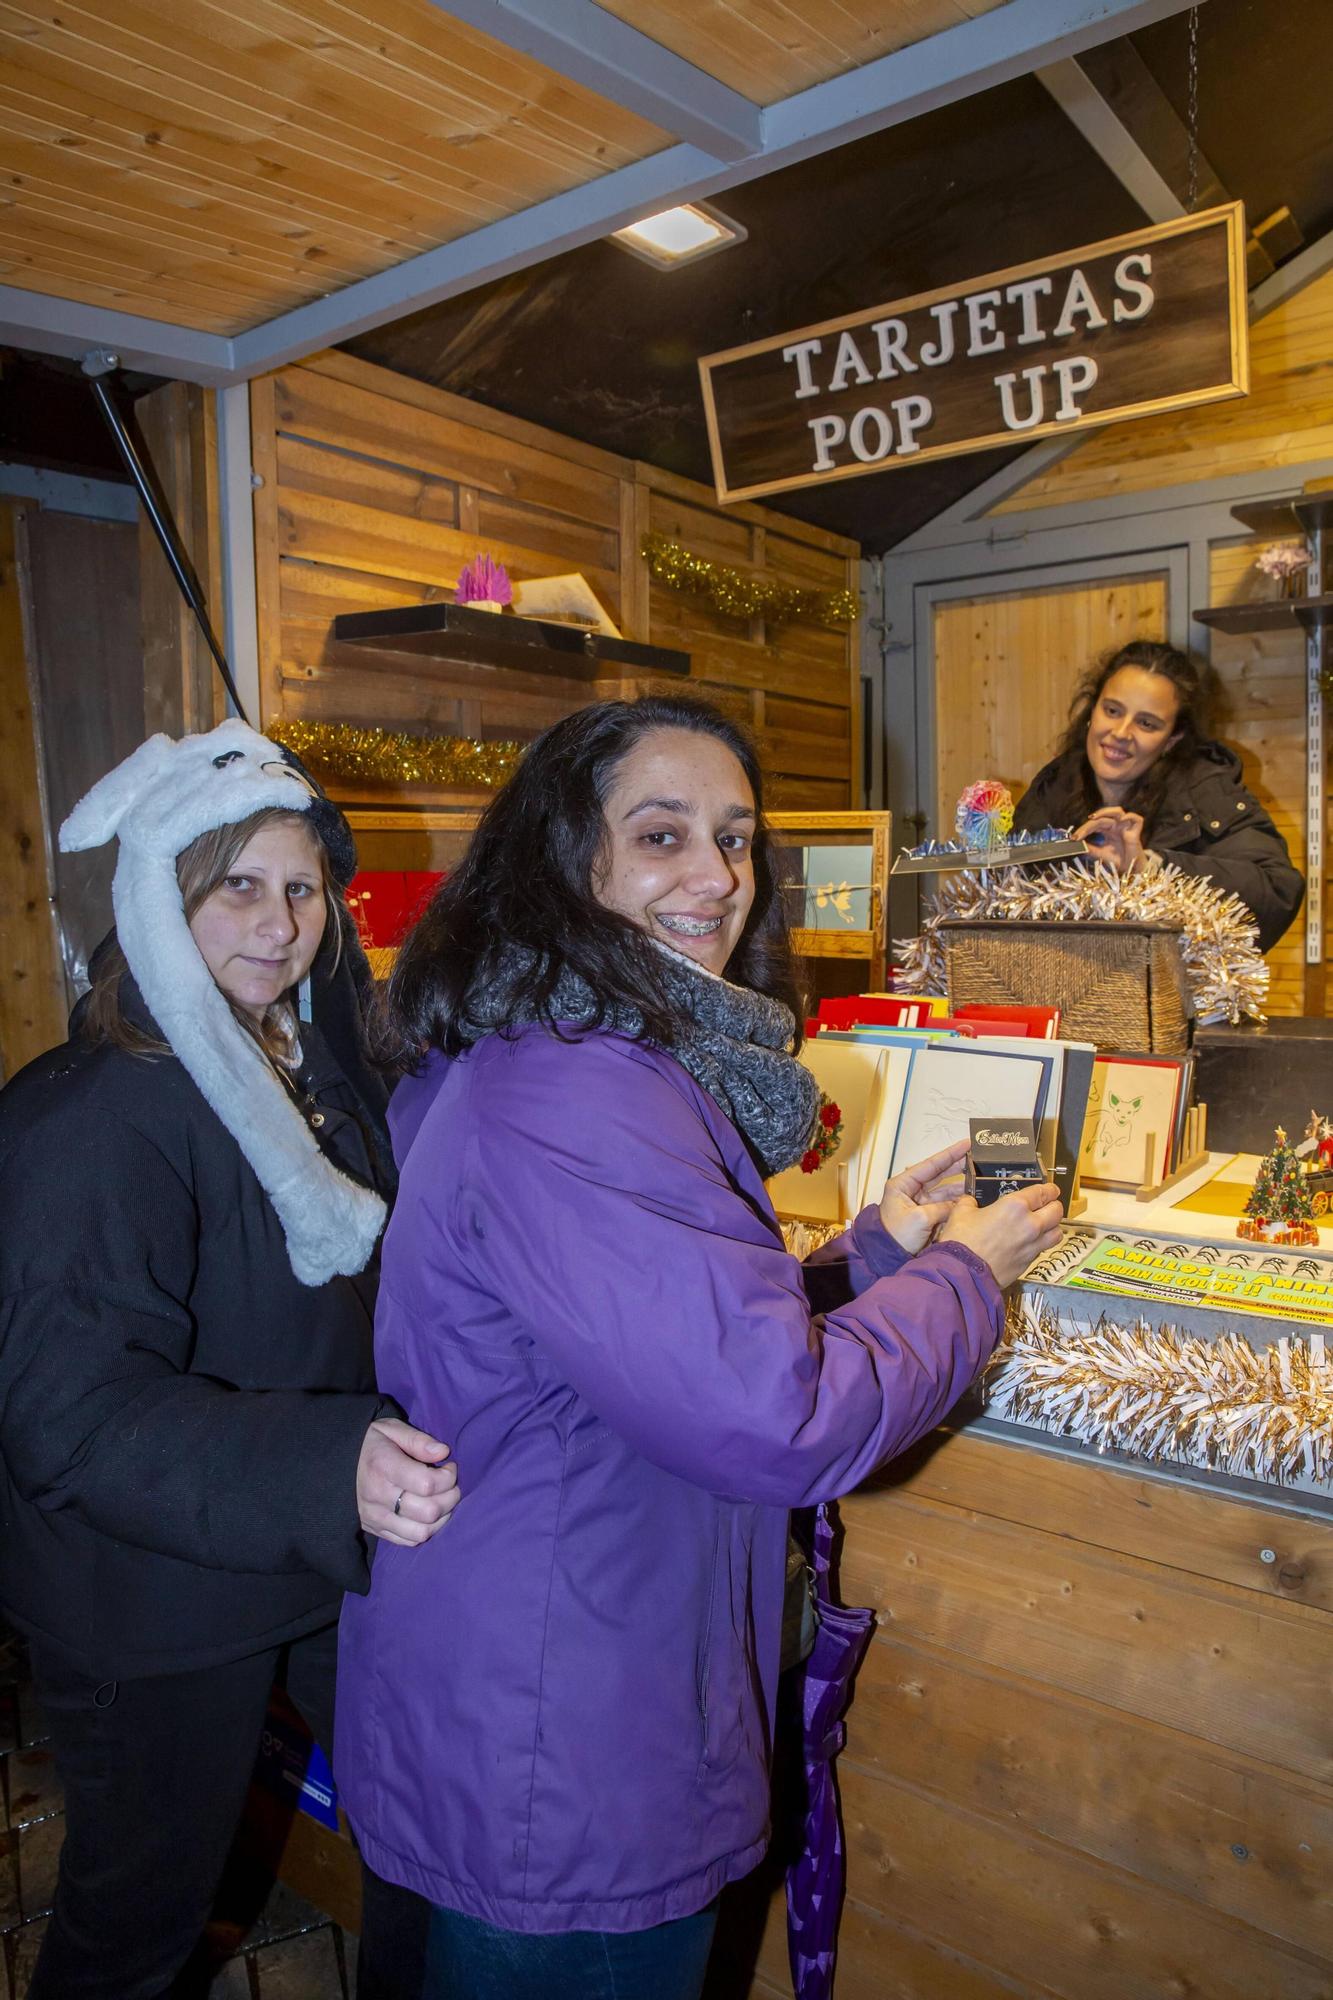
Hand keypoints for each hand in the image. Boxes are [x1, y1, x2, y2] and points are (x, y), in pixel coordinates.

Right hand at [357, 1417, 459, 1547]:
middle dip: (450, 1497)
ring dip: (441, 1518)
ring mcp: (375, 1517)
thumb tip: (443, 1452)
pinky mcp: (375, 1529)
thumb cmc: (368, 1443)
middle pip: (428, 1511)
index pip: (427, 1484)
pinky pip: (408, 1541)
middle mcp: (378, 1496)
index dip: (449, 1477)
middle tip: (451, 1484)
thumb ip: (418, 1440)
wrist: (332, 1464)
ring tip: (441, 1500)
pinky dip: (425, 1530)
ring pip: (421, 1532)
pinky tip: (426, 1513)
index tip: (449, 1465)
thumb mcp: (390, 1429)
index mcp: (383, 1467)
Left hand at [878, 1139, 969, 1252]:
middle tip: (977, 1159)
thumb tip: (959, 1205)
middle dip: (957, 1167)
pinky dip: (957, 1202)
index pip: (930, 1165)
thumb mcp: (920, 1219)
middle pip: (938, 1174)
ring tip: (979, 1180)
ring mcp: (920, 1203)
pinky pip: (945, 1205)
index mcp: (903, 1184)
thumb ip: (942, 1208)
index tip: (966, 1144)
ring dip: (960, 1187)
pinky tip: (972, 1198)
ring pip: (944, 1191)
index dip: (950, 1154)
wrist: (888, 1257)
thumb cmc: (897, 1235)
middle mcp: (911, 1190)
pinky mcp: (927, 1215)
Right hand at [937, 1181, 1063, 1288]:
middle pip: (1057, 1211)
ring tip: (1045, 1225)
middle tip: (1048, 1204)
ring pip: (1057, 1233)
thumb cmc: (961, 1240)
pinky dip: (1042, 1243)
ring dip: (1053, 1227)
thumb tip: (969, 1201)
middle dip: (1054, 1205)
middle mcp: (1030, 1224)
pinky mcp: (1029, 1263)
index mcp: (1015, 1206)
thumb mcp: (960, 1213)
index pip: (1042, 1193)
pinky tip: (1031, 1242)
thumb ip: (969, 1203)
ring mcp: (1032, 1245)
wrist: (962, 1274)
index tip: (1051, 1189)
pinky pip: (1044, 1249)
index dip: (1049, 1189)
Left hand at [1075, 807, 1145, 873]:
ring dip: (1105, 812)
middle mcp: (1116, 825)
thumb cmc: (1117, 860)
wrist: (1129, 869)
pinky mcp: (1136, 830)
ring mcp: (1126, 826)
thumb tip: (1076, 844)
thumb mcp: (1099, 853)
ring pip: (1118, 811)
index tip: (1074, 838)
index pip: (1094, 824)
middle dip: (1089, 825)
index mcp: (1108, 829)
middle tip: (1079, 834)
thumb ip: (1089, 848)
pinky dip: (1130, 816)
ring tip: (1094, 817)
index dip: (1083, 829)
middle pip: (1102, 818)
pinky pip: (1136, 819)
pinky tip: (1122, 820)